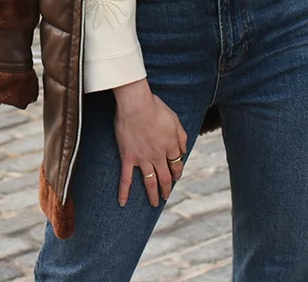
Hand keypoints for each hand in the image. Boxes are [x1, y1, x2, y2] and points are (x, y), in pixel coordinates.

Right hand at [113, 78, 188, 207]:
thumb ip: (181, 137)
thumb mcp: (175, 119)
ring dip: (153, 194)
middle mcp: (158, 156)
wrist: (136, 104)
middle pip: (165, 177)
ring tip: (154, 203)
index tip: (176, 177)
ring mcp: (143, 159)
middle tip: (166, 196)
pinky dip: (124, 192)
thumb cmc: (155, 107)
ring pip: (150, 181)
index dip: (177, 172)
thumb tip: (184, 151)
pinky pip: (126, 178)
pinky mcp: (128, 158)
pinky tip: (123, 203)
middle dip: (167, 188)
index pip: (176, 164)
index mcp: (170, 146)